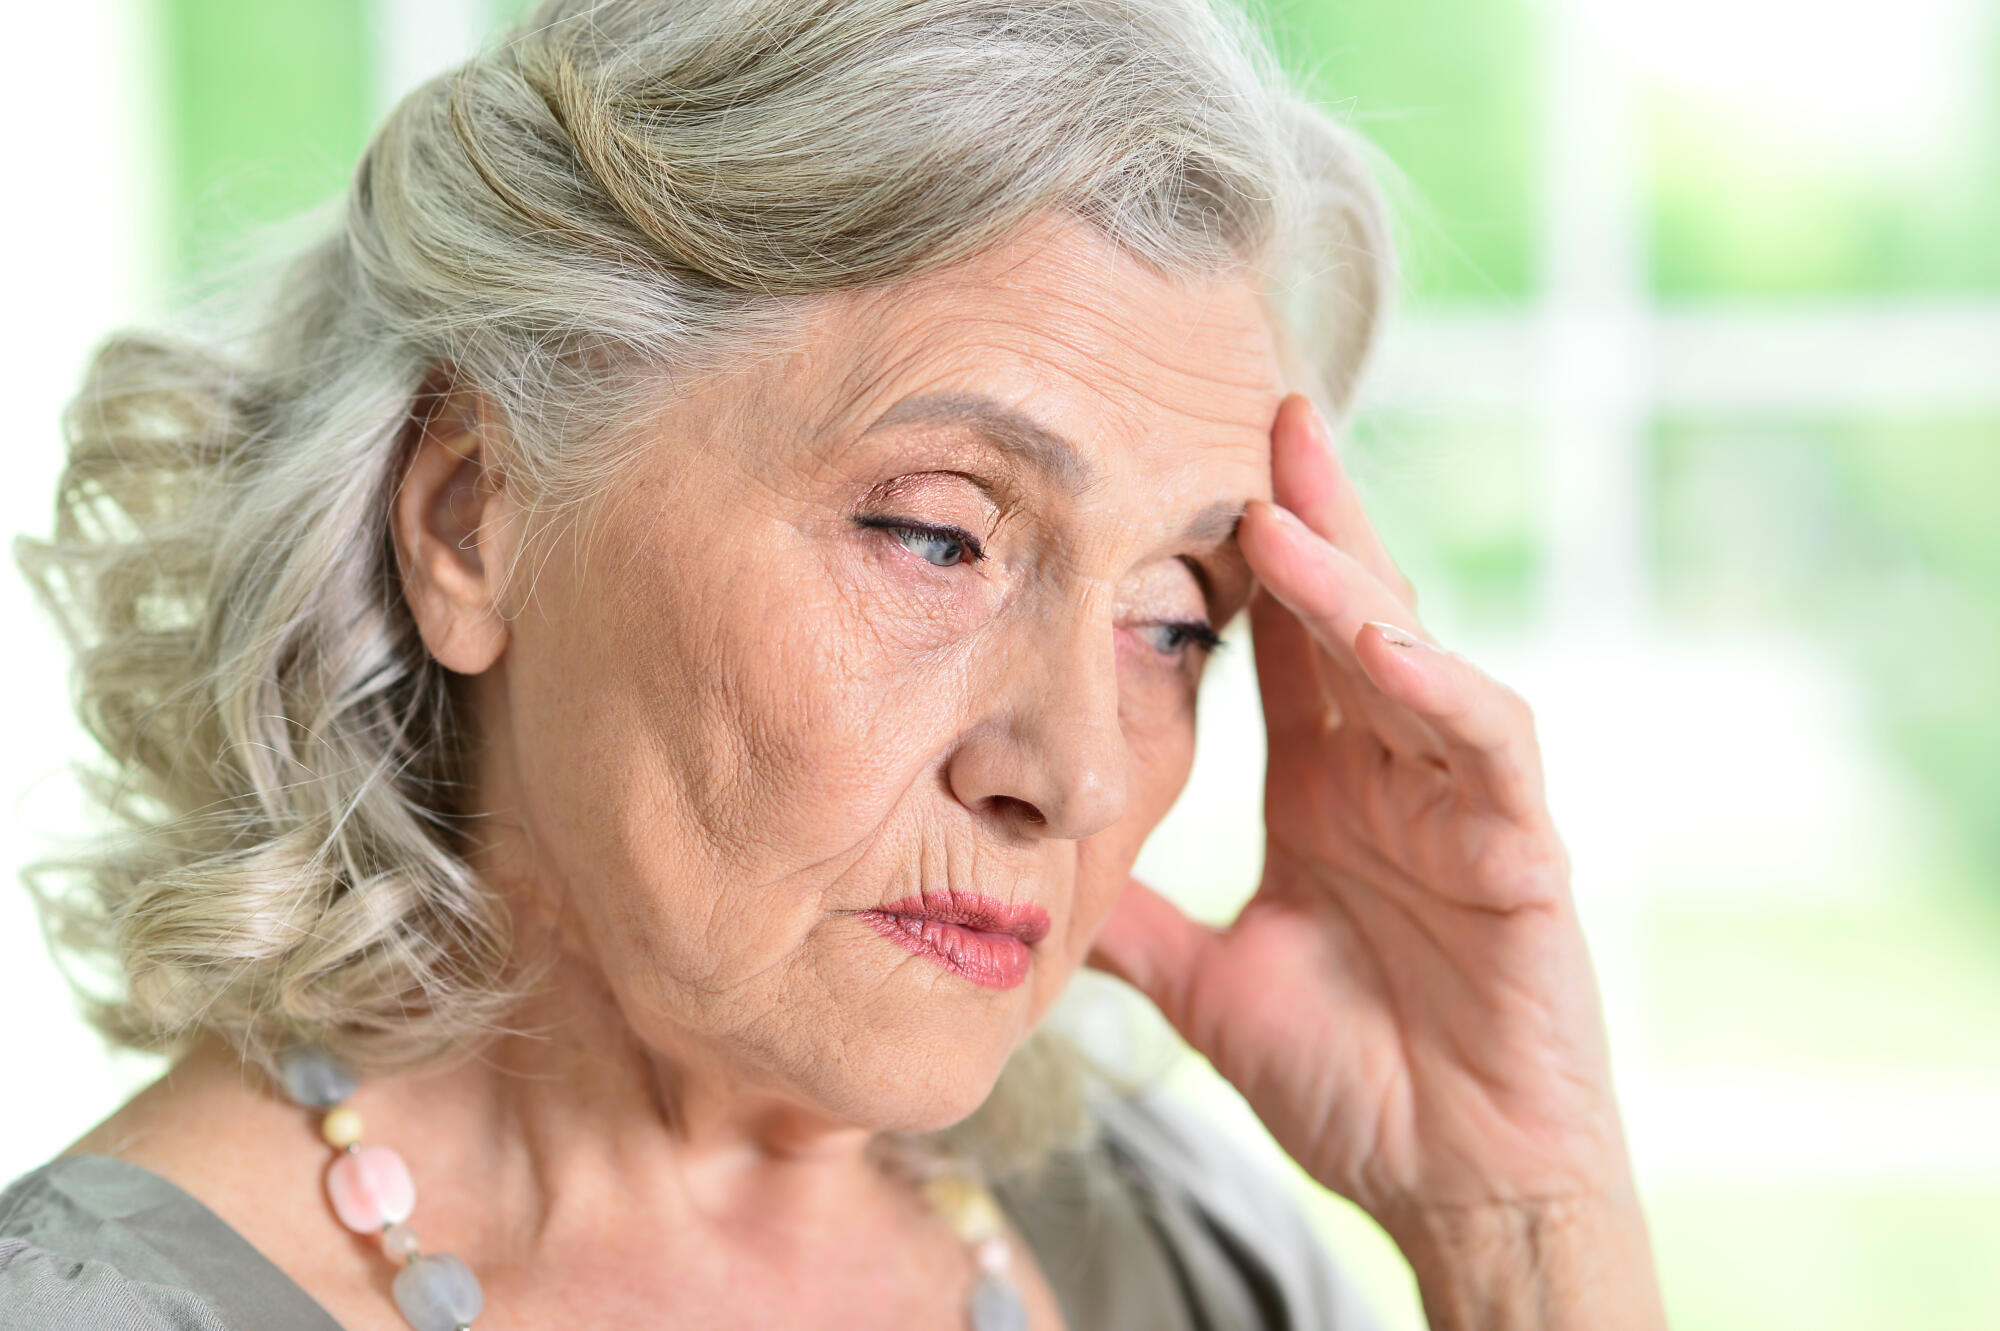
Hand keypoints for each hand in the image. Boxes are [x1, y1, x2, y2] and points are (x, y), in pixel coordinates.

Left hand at [1086, 395, 1664, 1327]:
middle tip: (1258, 407)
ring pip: (1412, 654)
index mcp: (1326, 786)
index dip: (1247, 559)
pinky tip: (1375, 637)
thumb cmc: (1353, 1077)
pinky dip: (1434, 685)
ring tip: (1277, 505)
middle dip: (1311, 510)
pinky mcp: (1523, 850)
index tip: (1180, 468)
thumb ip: (1135, 922)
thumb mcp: (1209, 981)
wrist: (1453, 1182)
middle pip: (1353, 611)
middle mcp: (1394, 772)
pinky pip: (1485, 744)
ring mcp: (1463, 802)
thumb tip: (1030, 879)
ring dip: (1351, 579)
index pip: (1286, 644)